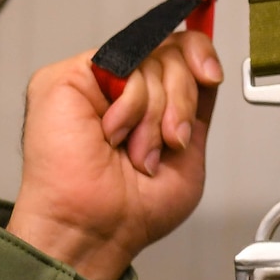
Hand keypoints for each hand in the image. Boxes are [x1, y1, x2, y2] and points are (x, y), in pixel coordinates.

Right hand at [7, 32, 222, 279]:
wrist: (100, 228)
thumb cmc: (135, 208)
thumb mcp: (189, 152)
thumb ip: (197, 106)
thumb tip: (207, 66)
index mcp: (146, 101)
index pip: (177, 51)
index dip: (200, 53)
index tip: (211, 75)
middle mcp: (120, 86)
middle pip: (170, 53)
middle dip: (183, 102)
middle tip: (171, 142)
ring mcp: (94, 81)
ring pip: (150, 59)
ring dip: (156, 115)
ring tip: (139, 151)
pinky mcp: (68, 77)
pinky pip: (122, 67)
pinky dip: (132, 107)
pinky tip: (113, 136)